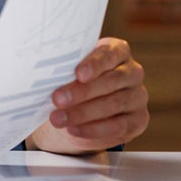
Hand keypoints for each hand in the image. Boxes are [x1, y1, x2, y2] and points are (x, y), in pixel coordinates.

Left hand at [27, 37, 148, 153]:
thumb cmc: (72, 82)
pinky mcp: (138, 120)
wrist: (81, 111)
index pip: (111, 52)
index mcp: (116, 51)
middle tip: (57, 99)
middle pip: (112, 80)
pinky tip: (74, 129)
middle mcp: (132, 71)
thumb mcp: (68, 72)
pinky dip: (93, 129)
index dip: (95, 63)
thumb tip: (42, 74)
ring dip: (83, 112)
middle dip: (82, 91)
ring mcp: (137, 96)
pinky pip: (118, 125)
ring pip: (114, 103)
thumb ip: (64, 69)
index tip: (78, 73)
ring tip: (57, 118)